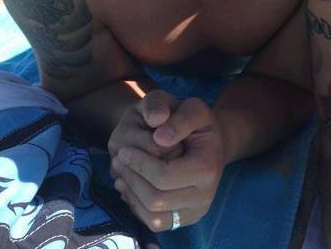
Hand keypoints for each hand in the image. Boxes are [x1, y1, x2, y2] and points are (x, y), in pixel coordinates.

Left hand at [112, 97, 226, 231]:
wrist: (212, 144)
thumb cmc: (199, 124)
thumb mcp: (194, 108)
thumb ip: (180, 118)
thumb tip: (160, 137)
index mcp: (208, 168)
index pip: (164, 176)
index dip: (139, 164)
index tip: (123, 150)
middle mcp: (205, 196)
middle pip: (156, 199)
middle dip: (132, 179)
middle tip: (117, 160)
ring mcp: (195, 211)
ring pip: (154, 215)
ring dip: (132, 194)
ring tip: (120, 174)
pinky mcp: (185, 219)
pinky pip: (155, 222)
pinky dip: (137, 206)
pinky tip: (129, 186)